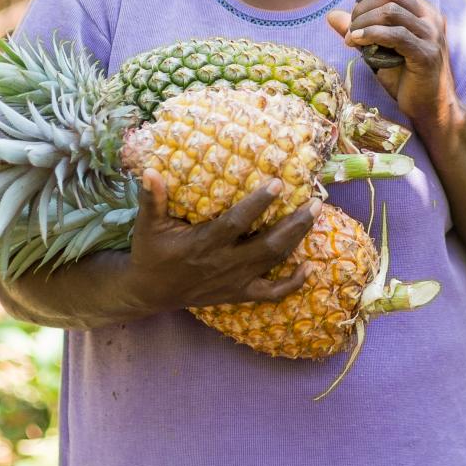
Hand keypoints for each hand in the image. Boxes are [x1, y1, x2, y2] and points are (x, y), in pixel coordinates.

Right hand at [125, 170, 314, 311]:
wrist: (150, 293)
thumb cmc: (151, 253)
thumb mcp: (148, 226)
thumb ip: (152, 199)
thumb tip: (149, 171)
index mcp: (204, 244)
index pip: (237, 223)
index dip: (258, 204)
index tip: (278, 183)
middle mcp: (225, 263)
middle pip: (268, 244)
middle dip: (294, 223)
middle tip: (316, 201)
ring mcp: (235, 281)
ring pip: (274, 262)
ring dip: (298, 240)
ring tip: (315, 215)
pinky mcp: (239, 294)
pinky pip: (271, 293)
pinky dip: (293, 283)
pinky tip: (309, 267)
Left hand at [326, 0, 461, 131]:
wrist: (430, 109)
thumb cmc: (405, 79)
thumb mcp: (379, 50)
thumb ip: (360, 31)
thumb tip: (331, 15)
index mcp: (424, 12)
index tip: (355, 16)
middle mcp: (431, 19)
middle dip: (363, 8)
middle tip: (350, 29)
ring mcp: (432, 36)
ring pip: (392, 12)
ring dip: (364, 22)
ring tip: (351, 38)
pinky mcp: (427, 55)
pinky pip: (396, 35)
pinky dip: (372, 35)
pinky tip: (357, 42)